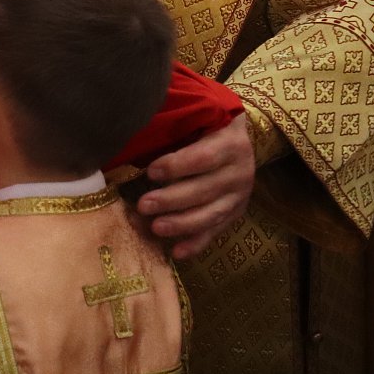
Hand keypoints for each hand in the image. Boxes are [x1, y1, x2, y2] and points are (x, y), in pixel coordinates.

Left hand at [136, 114, 254, 259]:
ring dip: (181, 224)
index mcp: (230, 144)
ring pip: (210, 214)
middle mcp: (239, 173)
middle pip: (204, 190)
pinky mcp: (234, 214)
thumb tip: (134, 139)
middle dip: (171, 200)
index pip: (203, 158)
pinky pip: (215, 232)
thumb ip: (173, 130)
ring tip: (155, 227)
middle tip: (143, 205)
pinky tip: (177, 253)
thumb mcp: (198, 120)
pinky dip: (196, 244)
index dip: (176, 166)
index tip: (150, 172)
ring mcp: (238, 197)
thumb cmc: (206, 127)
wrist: (238, 140)